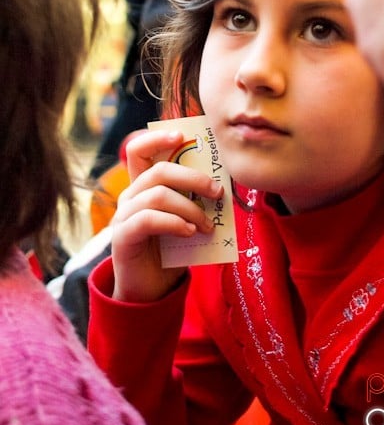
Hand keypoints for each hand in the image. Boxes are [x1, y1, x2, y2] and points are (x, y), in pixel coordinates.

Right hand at [111, 129, 221, 302]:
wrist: (151, 289)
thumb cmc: (170, 250)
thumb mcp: (184, 219)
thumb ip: (193, 200)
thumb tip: (220, 185)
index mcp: (143, 187)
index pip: (139, 150)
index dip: (158, 138)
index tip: (182, 135)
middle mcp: (130, 196)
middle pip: (158, 171)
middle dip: (193, 178)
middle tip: (217, 191)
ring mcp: (123, 216)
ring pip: (157, 195)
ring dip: (190, 208)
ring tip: (208, 225)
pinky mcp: (122, 237)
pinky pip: (149, 219)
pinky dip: (175, 223)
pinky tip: (191, 233)